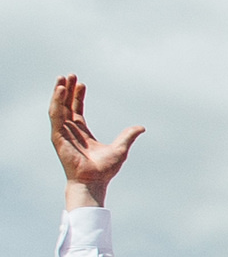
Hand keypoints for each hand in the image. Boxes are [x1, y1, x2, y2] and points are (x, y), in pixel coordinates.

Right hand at [50, 77, 143, 211]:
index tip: (81, 83)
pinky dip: (56, 103)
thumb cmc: (104, 170)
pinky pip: (56, 116)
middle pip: (66, 107)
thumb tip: (141, 128)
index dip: (77, 97)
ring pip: (58, 109)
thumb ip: (128, 136)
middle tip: (69, 75)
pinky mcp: (58, 137)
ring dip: (59, 93)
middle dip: (66, 91)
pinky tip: (60, 90)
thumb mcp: (120, 148)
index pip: (77, 111)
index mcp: (82, 134)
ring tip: (62, 78)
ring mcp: (63, 134)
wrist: (94, 181)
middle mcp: (70, 132)